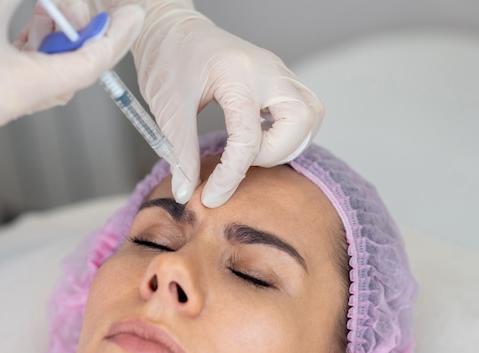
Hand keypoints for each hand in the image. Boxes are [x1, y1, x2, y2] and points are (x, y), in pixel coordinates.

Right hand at [0, 0, 143, 127]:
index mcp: (18, 89)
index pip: (87, 66)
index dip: (114, 37)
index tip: (132, 16)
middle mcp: (8, 108)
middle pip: (69, 76)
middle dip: (83, 40)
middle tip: (87, 8)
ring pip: (45, 81)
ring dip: (56, 47)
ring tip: (50, 11)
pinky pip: (21, 84)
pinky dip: (32, 57)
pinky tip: (25, 28)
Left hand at [130, 1, 323, 206]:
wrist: (171, 27)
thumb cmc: (167, 58)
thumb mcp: (167, 108)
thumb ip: (181, 153)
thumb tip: (186, 193)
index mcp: (236, 74)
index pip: (248, 137)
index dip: (231, 176)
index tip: (211, 197)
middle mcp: (266, 70)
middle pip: (301, 121)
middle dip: (275, 153)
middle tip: (242, 161)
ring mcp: (277, 70)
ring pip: (311, 113)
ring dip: (289, 142)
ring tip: (253, 150)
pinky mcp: (277, 76)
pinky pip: (304, 107)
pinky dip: (289, 130)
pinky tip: (260, 136)